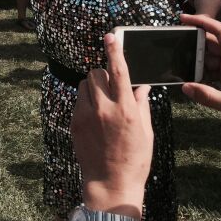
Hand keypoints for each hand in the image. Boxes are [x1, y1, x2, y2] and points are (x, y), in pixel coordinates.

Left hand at [72, 33, 151, 214]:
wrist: (110, 183)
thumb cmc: (134, 159)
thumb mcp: (146, 132)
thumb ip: (142, 104)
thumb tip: (141, 86)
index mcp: (126, 109)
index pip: (118, 72)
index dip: (114, 51)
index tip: (110, 37)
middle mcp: (104, 108)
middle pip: (96, 73)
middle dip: (103, 75)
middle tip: (112, 88)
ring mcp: (86, 115)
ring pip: (85, 85)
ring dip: (94, 88)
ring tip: (104, 105)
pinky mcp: (74, 122)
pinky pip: (79, 101)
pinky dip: (87, 102)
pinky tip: (96, 119)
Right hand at [180, 14, 220, 135]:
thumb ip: (208, 96)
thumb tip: (185, 87)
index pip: (220, 31)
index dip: (201, 22)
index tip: (183, 18)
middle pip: (213, 45)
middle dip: (195, 47)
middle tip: (176, 52)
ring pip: (213, 59)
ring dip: (200, 64)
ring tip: (183, 70)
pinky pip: (217, 71)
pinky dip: (206, 75)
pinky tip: (197, 82)